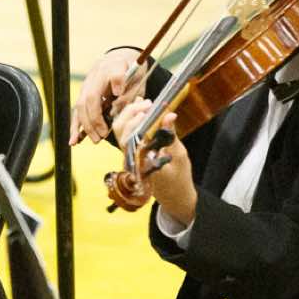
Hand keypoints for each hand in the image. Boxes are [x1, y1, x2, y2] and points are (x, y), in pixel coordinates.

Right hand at [71, 46, 146, 143]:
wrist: (117, 60)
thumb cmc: (130, 71)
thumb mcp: (136, 76)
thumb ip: (130, 90)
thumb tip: (118, 101)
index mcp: (113, 68)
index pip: (115, 75)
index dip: (116, 82)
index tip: (118, 93)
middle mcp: (95, 77)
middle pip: (90, 98)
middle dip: (95, 118)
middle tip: (104, 133)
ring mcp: (86, 87)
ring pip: (80, 107)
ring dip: (86, 125)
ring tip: (96, 139)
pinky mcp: (83, 96)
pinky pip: (77, 112)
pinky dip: (75, 127)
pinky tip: (73, 141)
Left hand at [111, 99, 194, 220]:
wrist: (173, 195)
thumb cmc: (178, 178)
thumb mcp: (179, 156)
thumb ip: (171, 135)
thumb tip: (169, 114)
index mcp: (139, 160)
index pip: (130, 136)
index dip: (138, 119)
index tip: (150, 108)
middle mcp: (130, 156)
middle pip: (120, 129)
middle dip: (132, 113)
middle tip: (149, 104)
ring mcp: (129, 153)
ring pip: (120, 129)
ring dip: (130, 113)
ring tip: (146, 104)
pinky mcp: (132, 150)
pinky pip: (126, 131)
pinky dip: (131, 117)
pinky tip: (141, 106)